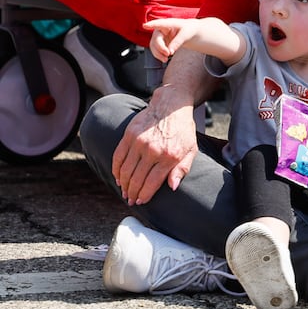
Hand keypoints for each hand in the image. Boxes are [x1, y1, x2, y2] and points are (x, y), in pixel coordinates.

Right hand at [109, 87, 198, 204]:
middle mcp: (153, 150)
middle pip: (137, 179)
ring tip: (124, 191)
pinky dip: (116, 170)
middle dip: (133, 193)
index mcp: (169, 156)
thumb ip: (182, 169)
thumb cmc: (182, 130)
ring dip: (123, 184)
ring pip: (126, 171)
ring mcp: (139, 143)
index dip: (145, 195)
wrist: (171, 106)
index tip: (141, 202)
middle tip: (130, 200)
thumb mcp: (190, 149)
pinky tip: (118, 178)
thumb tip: (172, 187)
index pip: (152, 183)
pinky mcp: (129, 135)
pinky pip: (118, 157)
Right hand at [142, 18, 198, 63]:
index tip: (145, 25)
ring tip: (165, 59)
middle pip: (156, 38)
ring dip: (158, 53)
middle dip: (160, 47)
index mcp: (168, 23)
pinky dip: (159, 55)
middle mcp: (161, 29)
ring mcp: (159, 37)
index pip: (159, 23)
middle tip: (168, 54)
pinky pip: (155, 50)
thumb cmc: (189, 29)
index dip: (152, 24)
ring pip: (153, 46)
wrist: (190, 32)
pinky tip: (164, 59)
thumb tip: (170, 52)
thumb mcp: (186, 34)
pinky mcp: (160, 43)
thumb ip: (178, 42)